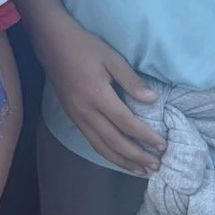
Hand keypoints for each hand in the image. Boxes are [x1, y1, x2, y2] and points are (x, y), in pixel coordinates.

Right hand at [38, 22, 162, 174]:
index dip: (146, 136)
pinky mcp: (72, 117)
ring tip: (140, 171)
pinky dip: (107, 153)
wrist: (52, 42)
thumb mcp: (111, 57)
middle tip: (156, 167)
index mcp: (97, 95)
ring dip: (122, 161)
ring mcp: (77, 117)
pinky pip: (92, 142)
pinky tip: (118, 158)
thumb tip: (152, 101)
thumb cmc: (84, 46)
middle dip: (136, 156)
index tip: (162, 145)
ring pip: (101, 147)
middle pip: (114, 142)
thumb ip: (131, 80)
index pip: (126, 123)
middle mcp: (86, 112)